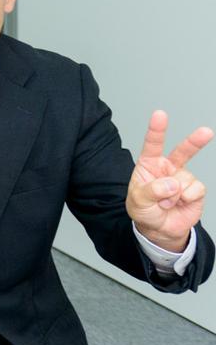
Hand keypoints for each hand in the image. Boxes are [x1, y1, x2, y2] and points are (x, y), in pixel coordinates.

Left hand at [127, 111, 211, 248]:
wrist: (160, 229)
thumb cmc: (145, 210)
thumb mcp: (138, 201)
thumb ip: (151, 191)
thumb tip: (173, 184)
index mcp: (149, 165)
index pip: (152, 145)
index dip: (157, 130)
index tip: (160, 114)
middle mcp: (168, 168)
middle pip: (183, 151)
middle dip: (195, 141)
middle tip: (206, 132)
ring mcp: (183, 177)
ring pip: (184, 180)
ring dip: (174, 195)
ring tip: (166, 203)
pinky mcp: (196, 189)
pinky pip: (195, 190)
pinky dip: (186, 199)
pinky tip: (180, 204)